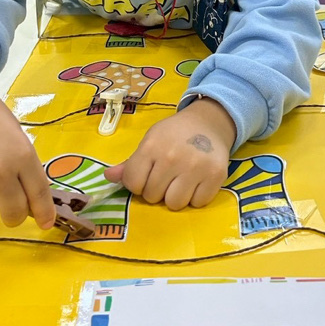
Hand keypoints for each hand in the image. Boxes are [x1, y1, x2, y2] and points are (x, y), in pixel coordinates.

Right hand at [0, 63, 55, 229]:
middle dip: (16, 214)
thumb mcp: (16, 138)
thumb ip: (24, 167)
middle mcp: (0, 173)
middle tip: (13, 207)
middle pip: (15, 212)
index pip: (38, 192)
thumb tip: (31, 200)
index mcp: (22, 156)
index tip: (46, 223)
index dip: (44, 211)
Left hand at [104, 98, 235, 210]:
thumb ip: (131, 163)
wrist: (209, 122)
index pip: (133, 183)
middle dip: (157, 191)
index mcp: (152, 146)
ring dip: (175, 197)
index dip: (137, 183)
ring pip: (174, 203)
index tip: (147, 176)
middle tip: (166, 178)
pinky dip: (196, 197)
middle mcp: (172, 158)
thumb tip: (108, 178)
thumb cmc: (174, 134)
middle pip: (152, 196)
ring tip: (180, 182)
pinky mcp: (216, 176)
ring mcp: (196, 167)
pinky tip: (196, 182)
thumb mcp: (150, 141)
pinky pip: (198, 203)